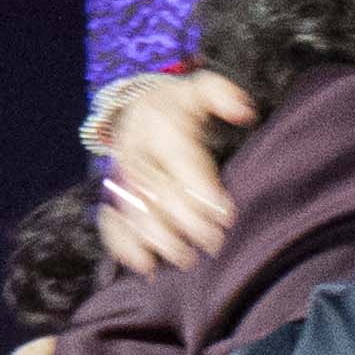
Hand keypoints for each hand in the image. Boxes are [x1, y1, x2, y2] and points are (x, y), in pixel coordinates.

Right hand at [87, 70, 253, 275]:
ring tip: (185, 258)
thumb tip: (244, 112)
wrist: (136, 111)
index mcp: (157, 126)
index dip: (202, 188)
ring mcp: (119, 177)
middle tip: (213, 243)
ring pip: (134, 211)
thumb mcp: (199, 89)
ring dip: (158, 238)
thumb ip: (222, 95)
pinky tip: (145, 265)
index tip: (226, 214)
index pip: (179, 159)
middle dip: (186, 220)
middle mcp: (134, 152)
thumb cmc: (178, 107)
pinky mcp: (112, 196)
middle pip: (157, 191)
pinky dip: (124, 246)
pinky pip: (110, 222)